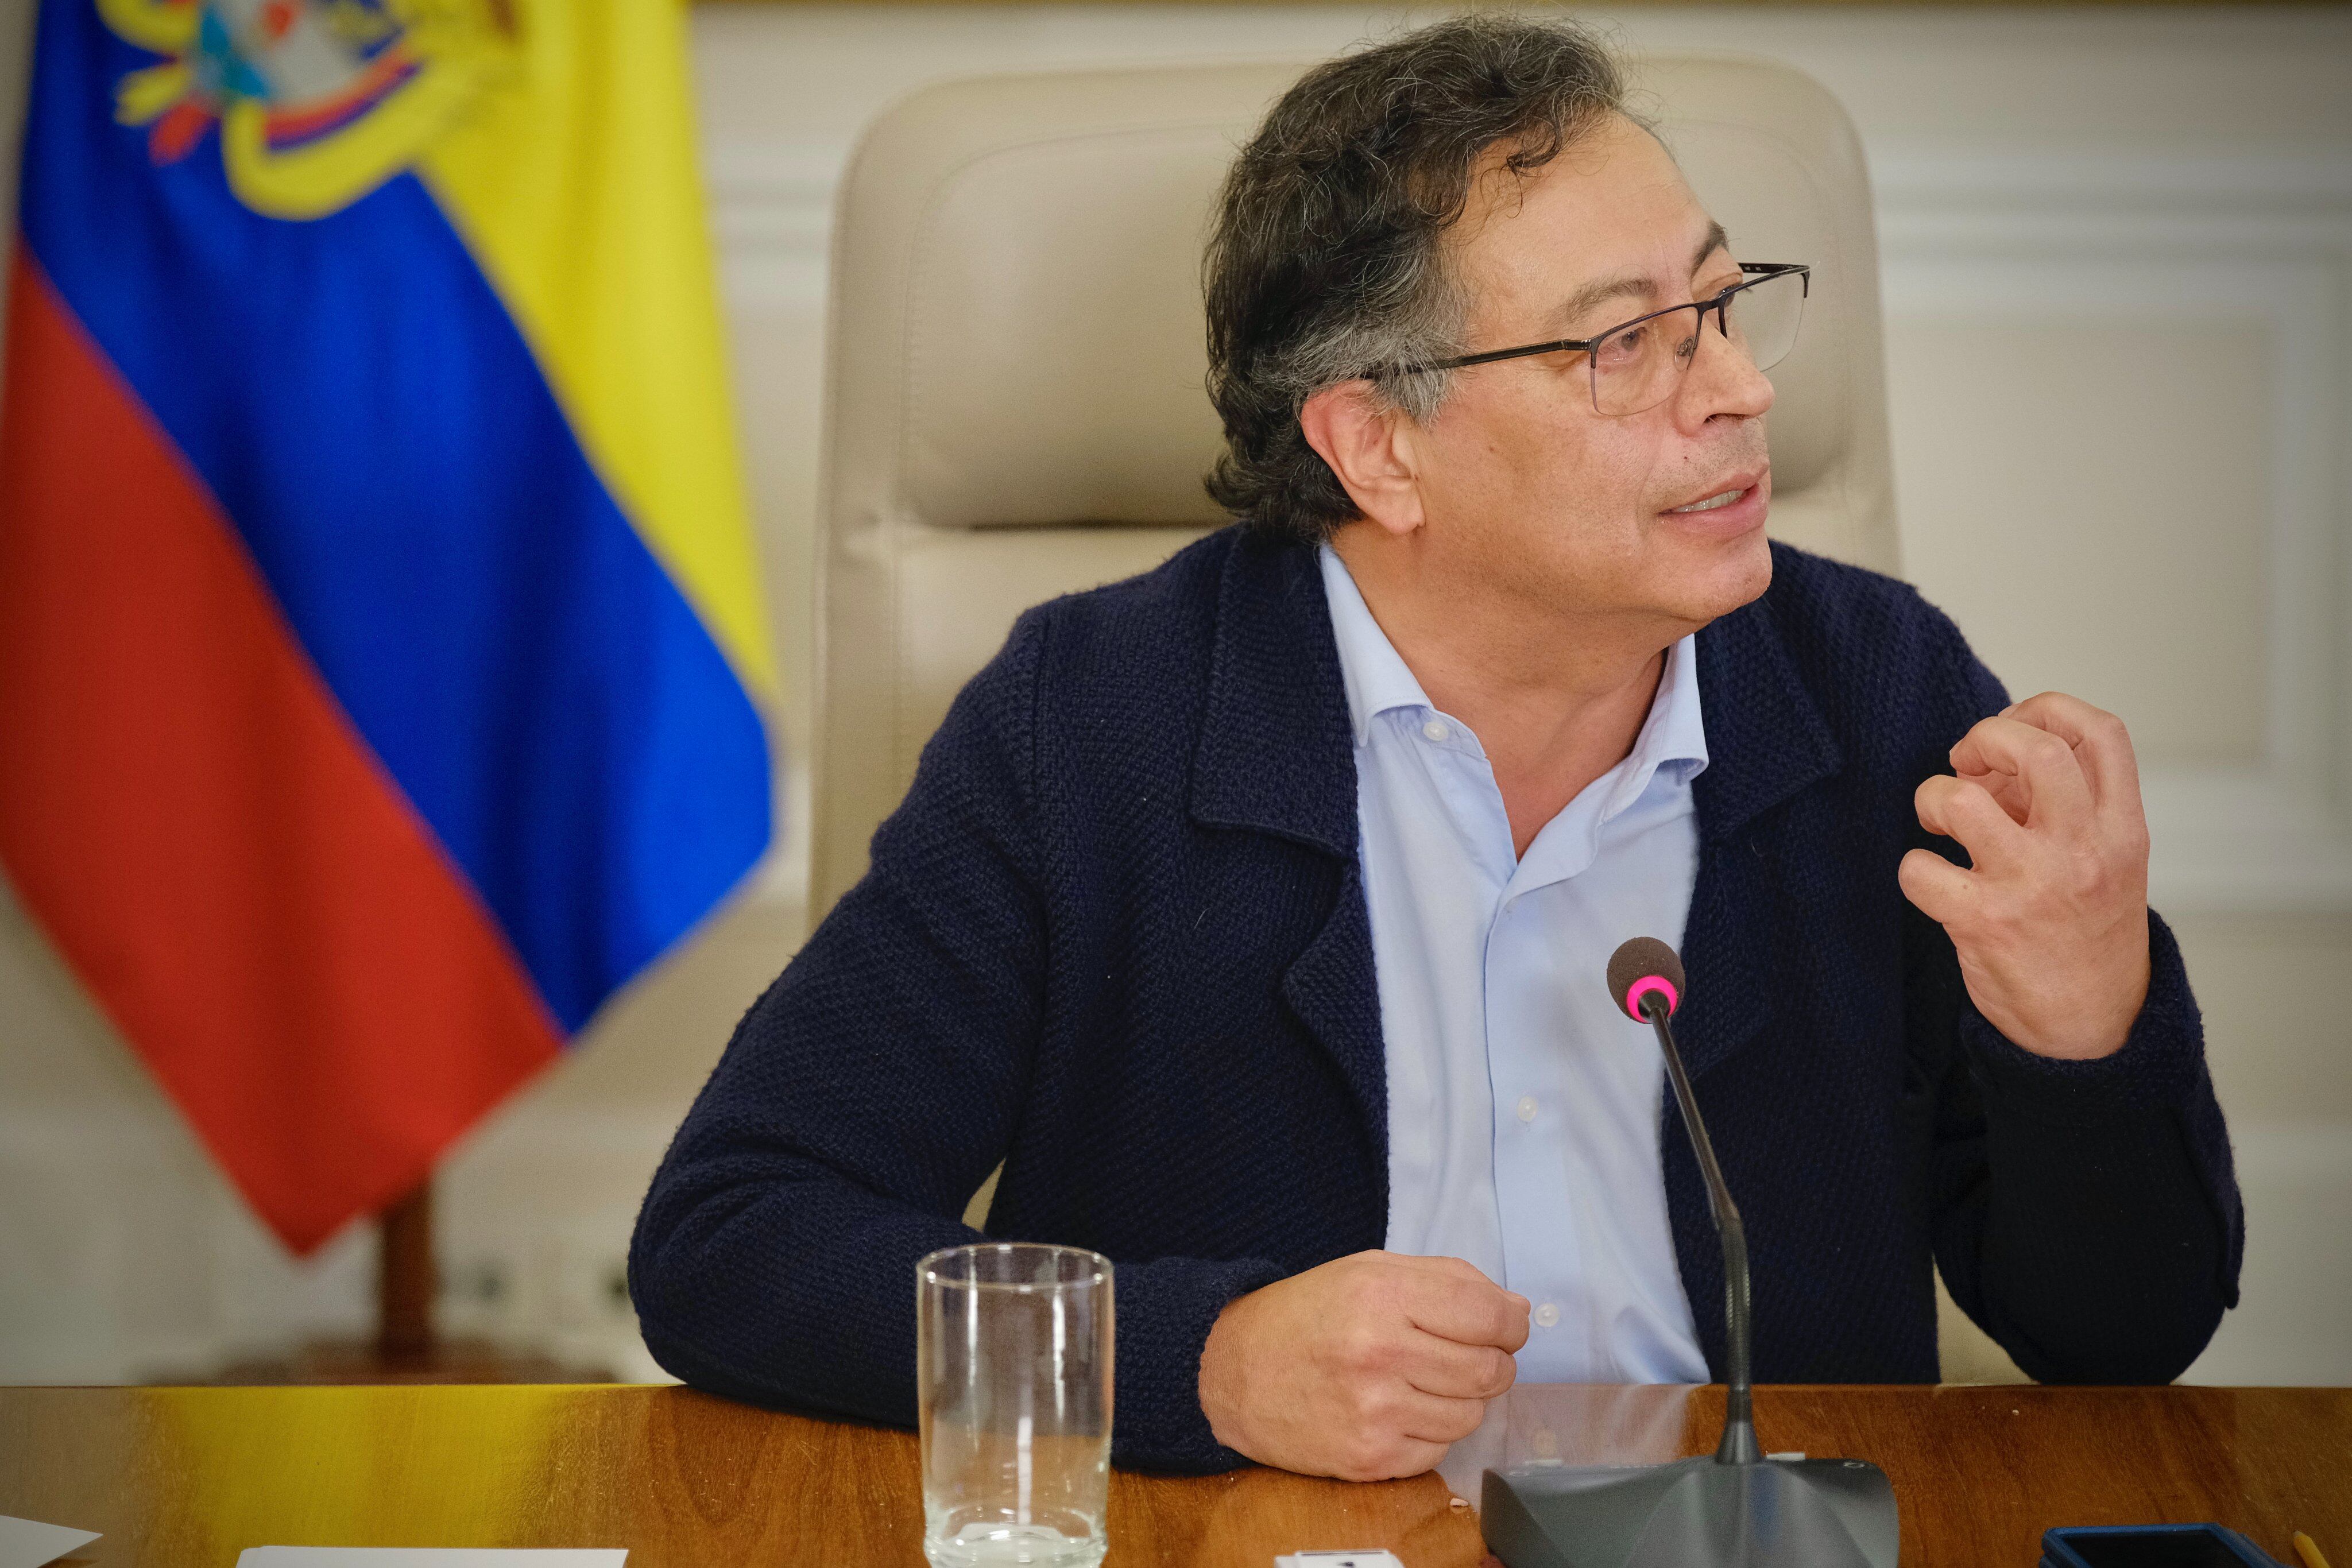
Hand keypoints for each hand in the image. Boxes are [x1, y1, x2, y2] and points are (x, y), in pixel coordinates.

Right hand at [1197, 1250, 1527, 1479]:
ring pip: (1471, 1415)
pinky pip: (1438, 1451)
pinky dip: (1429, 1432)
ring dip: (1459, 1399)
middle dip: (1491, 1361)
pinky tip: (1396, 1410)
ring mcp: (1375, 1411)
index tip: (1507, 1326)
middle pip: (1490, 1369)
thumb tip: (1515, 1311)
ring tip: (1419, 1381)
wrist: (1231, 1371)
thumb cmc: (1307, 1316)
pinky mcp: (1369, 1458)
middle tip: (1463, 1354)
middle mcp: (1381, 1352)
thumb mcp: (1369, 1271)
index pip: (1489, 1314)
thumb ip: (1447, 1280)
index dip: (1511, 1323)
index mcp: (1383, 1295)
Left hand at [1898, 691, 2151, 1059]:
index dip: (2047, 708)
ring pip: (1963, 799)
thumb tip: (1991, 756)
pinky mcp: (1985, 922)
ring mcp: (2034, 885)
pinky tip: (1931, 880)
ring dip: (1935, 796)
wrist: (2093, 1026)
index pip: (2102, 733)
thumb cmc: (2086, 933)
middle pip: (2037, 749)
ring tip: (1941, 820)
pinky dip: (1912, 867)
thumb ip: (2061, 802)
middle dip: (1986, 736)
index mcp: (2122, 829)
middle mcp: (2084, 851)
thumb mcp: (2103, 859)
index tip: (2014, 727)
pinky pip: (1919, 868)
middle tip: (1967, 764)